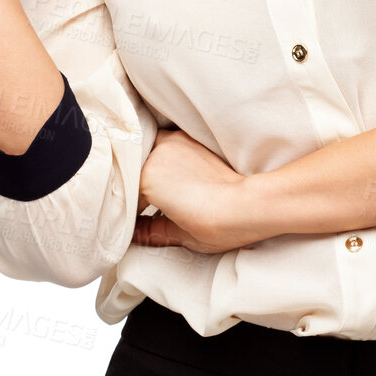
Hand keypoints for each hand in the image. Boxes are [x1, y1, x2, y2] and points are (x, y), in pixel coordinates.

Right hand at [131, 129, 267, 254]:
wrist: (249, 205)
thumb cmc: (216, 224)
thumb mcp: (179, 235)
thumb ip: (151, 232)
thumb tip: (136, 235)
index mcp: (145, 178)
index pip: (126, 193)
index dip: (127, 209)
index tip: (132, 221)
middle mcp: (157, 153)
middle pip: (134, 168)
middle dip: (135, 185)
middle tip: (143, 206)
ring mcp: (174, 143)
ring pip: (147, 152)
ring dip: (147, 167)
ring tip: (158, 190)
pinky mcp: (190, 140)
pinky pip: (165, 145)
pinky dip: (163, 158)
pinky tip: (172, 175)